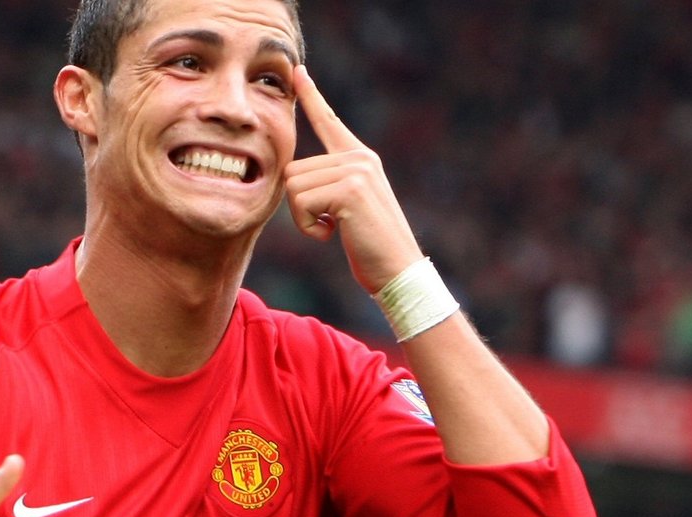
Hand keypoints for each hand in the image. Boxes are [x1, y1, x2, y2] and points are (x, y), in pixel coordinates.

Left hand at [284, 65, 424, 293]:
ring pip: (294, 187)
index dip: (311, 96)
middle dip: (300, 205)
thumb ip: (329, 183)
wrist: (398, 270)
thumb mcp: (348, 207)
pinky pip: (300, 203)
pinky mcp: (350, 189)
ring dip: (304, 217)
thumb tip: (293, 176)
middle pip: (293, 169)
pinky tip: (335, 234)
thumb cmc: (370, 246)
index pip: (329, 121)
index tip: (298, 71)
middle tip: (331, 223)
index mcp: (360, 158)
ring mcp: (356, 170)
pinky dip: (309, 227)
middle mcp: (359, 157)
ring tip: (336, 228)